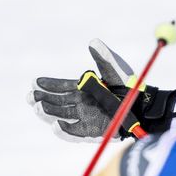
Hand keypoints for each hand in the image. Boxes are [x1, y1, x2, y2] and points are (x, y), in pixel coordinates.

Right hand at [29, 40, 175, 141]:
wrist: (145, 106)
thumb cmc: (130, 86)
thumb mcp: (116, 69)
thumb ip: (104, 57)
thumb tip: (93, 42)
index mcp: (84, 90)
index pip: (61, 87)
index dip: (48, 85)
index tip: (34, 82)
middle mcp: (82, 105)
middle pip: (57, 103)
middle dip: (42, 100)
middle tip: (30, 96)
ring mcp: (86, 119)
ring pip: (62, 117)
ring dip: (49, 113)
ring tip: (38, 107)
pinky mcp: (94, 133)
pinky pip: (76, 133)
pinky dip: (65, 131)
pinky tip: (54, 124)